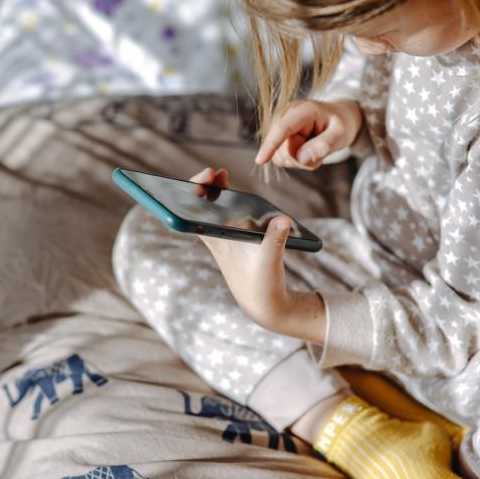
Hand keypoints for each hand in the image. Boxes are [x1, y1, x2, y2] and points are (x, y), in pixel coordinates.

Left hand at [189, 168, 325, 342]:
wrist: (264, 306)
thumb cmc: (263, 286)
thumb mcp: (270, 262)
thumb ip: (275, 240)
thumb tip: (283, 219)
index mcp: (219, 244)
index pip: (196, 215)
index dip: (196, 194)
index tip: (205, 179)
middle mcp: (219, 240)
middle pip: (201, 209)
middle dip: (204, 187)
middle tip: (214, 172)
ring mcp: (226, 239)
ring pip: (213, 211)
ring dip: (215, 192)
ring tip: (220, 175)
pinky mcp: (237, 240)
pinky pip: (226, 216)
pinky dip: (227, 202)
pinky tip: (230, 191)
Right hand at [254, 98, 362, 169]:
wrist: (338, 117)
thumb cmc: (341, 123)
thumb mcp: (341, 134)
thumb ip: (324, 145)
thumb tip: (302, 158)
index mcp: (304, 109)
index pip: (283, 128)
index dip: (271, 145)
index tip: (260, 160)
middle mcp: (286, 114)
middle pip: (283, 150)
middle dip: (302, 159)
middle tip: (321, 151)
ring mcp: (279, 125)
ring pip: (281, 157)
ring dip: (300, 161)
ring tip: (315, 148)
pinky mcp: (277, 137)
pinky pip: (282, 158)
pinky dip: (296, 160)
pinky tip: (307, 149)